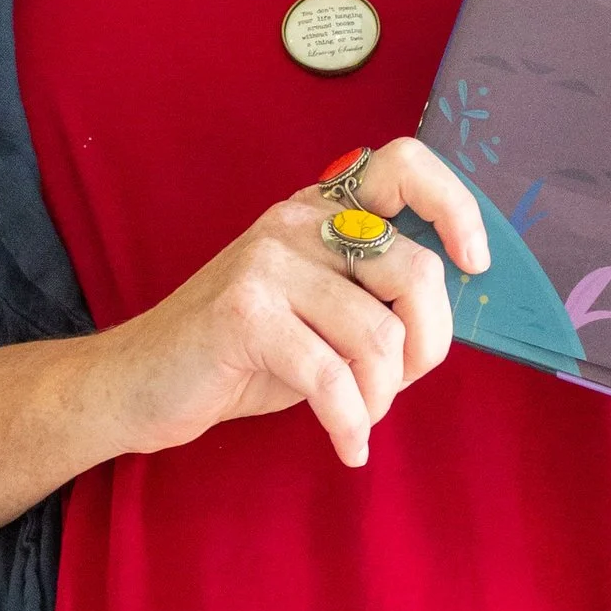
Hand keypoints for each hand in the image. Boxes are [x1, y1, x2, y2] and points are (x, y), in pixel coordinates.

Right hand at [93, 136, 491, 468]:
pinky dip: (350, 422)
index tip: (473, 263)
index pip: (404, 166)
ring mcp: (267, 263)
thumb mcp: (314, 313)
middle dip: (427, 344)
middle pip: (413, 269)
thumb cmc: (236, 356)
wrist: (137, 383)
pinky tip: (346, 445)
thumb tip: (446, 323)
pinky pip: (332, 377)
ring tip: (357, 417)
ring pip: (378, 333)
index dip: (454, 207)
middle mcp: (294, 223)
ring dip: (381, 395)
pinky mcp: (245, 314)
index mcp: (318, 212)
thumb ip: (370, 298)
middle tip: (400, 381)